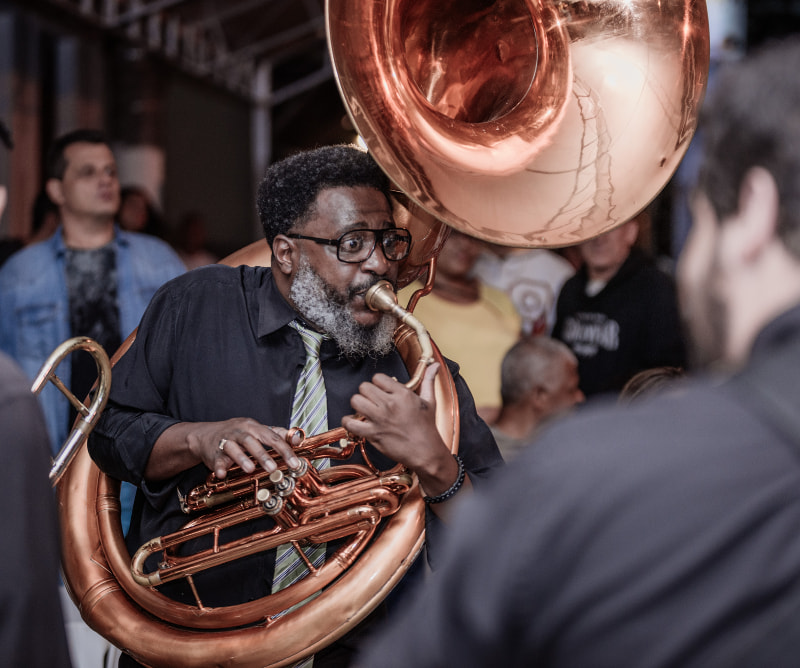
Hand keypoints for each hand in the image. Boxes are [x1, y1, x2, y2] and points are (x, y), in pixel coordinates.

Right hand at [148, 418, 302, 480]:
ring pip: (233, 447)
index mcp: (254, 427)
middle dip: (263, 454)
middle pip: (252, 441)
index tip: (295, 463)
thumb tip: (298, 438)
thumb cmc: (239, 434)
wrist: (206, 435)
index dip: (285, 449)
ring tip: (250, 469)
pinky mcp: (213, 452)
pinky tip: (222, 474)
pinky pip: (216, 459)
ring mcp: (226, 441)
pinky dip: (219, 467)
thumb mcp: (258, 431)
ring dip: (242, 458)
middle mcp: (240, 432)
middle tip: (273, 468)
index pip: (272, 437)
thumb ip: (278, 435)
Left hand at [343, 363, 452, 480]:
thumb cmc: (427, 427)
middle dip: (366, 393)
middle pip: (364, 387)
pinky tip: (354, 422)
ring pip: (356, 400)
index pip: (378, 377)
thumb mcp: (429, 401)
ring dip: (358, 404)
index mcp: (402, 394)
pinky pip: (351, 423)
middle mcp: (390, 404)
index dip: (377, 383)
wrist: (426, 451)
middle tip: (372, 400)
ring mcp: (380, 419)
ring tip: (364, 409)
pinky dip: (348, 422)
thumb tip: (434, 366)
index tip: (381, 390)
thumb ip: (428, 380)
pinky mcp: (373, 433)